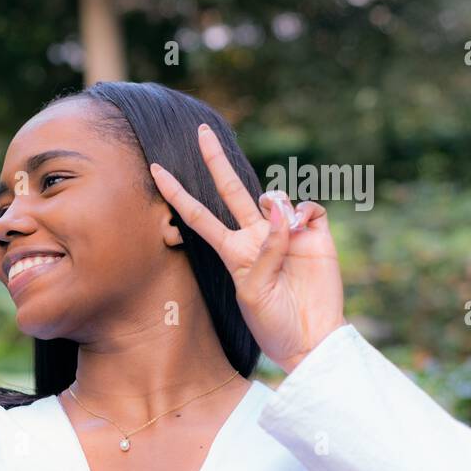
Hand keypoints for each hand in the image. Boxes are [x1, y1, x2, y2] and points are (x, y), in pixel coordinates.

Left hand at [149, 124, 346, 374]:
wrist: (311, 340)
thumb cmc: (274, 324)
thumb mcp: (254, 293)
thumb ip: (264, 253)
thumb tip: (280, 215)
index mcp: (232, 252)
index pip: (198, 216)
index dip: (177, 194)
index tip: (155, 170)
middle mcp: (255, 237)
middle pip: (231, 190)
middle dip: (215, 161)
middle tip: (202, 131)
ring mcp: (285, 233)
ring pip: (273, 197)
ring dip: (275, 205)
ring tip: (285, 230)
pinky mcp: (315, 234)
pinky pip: (308, 207)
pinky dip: (304, 211)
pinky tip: (305, 227)